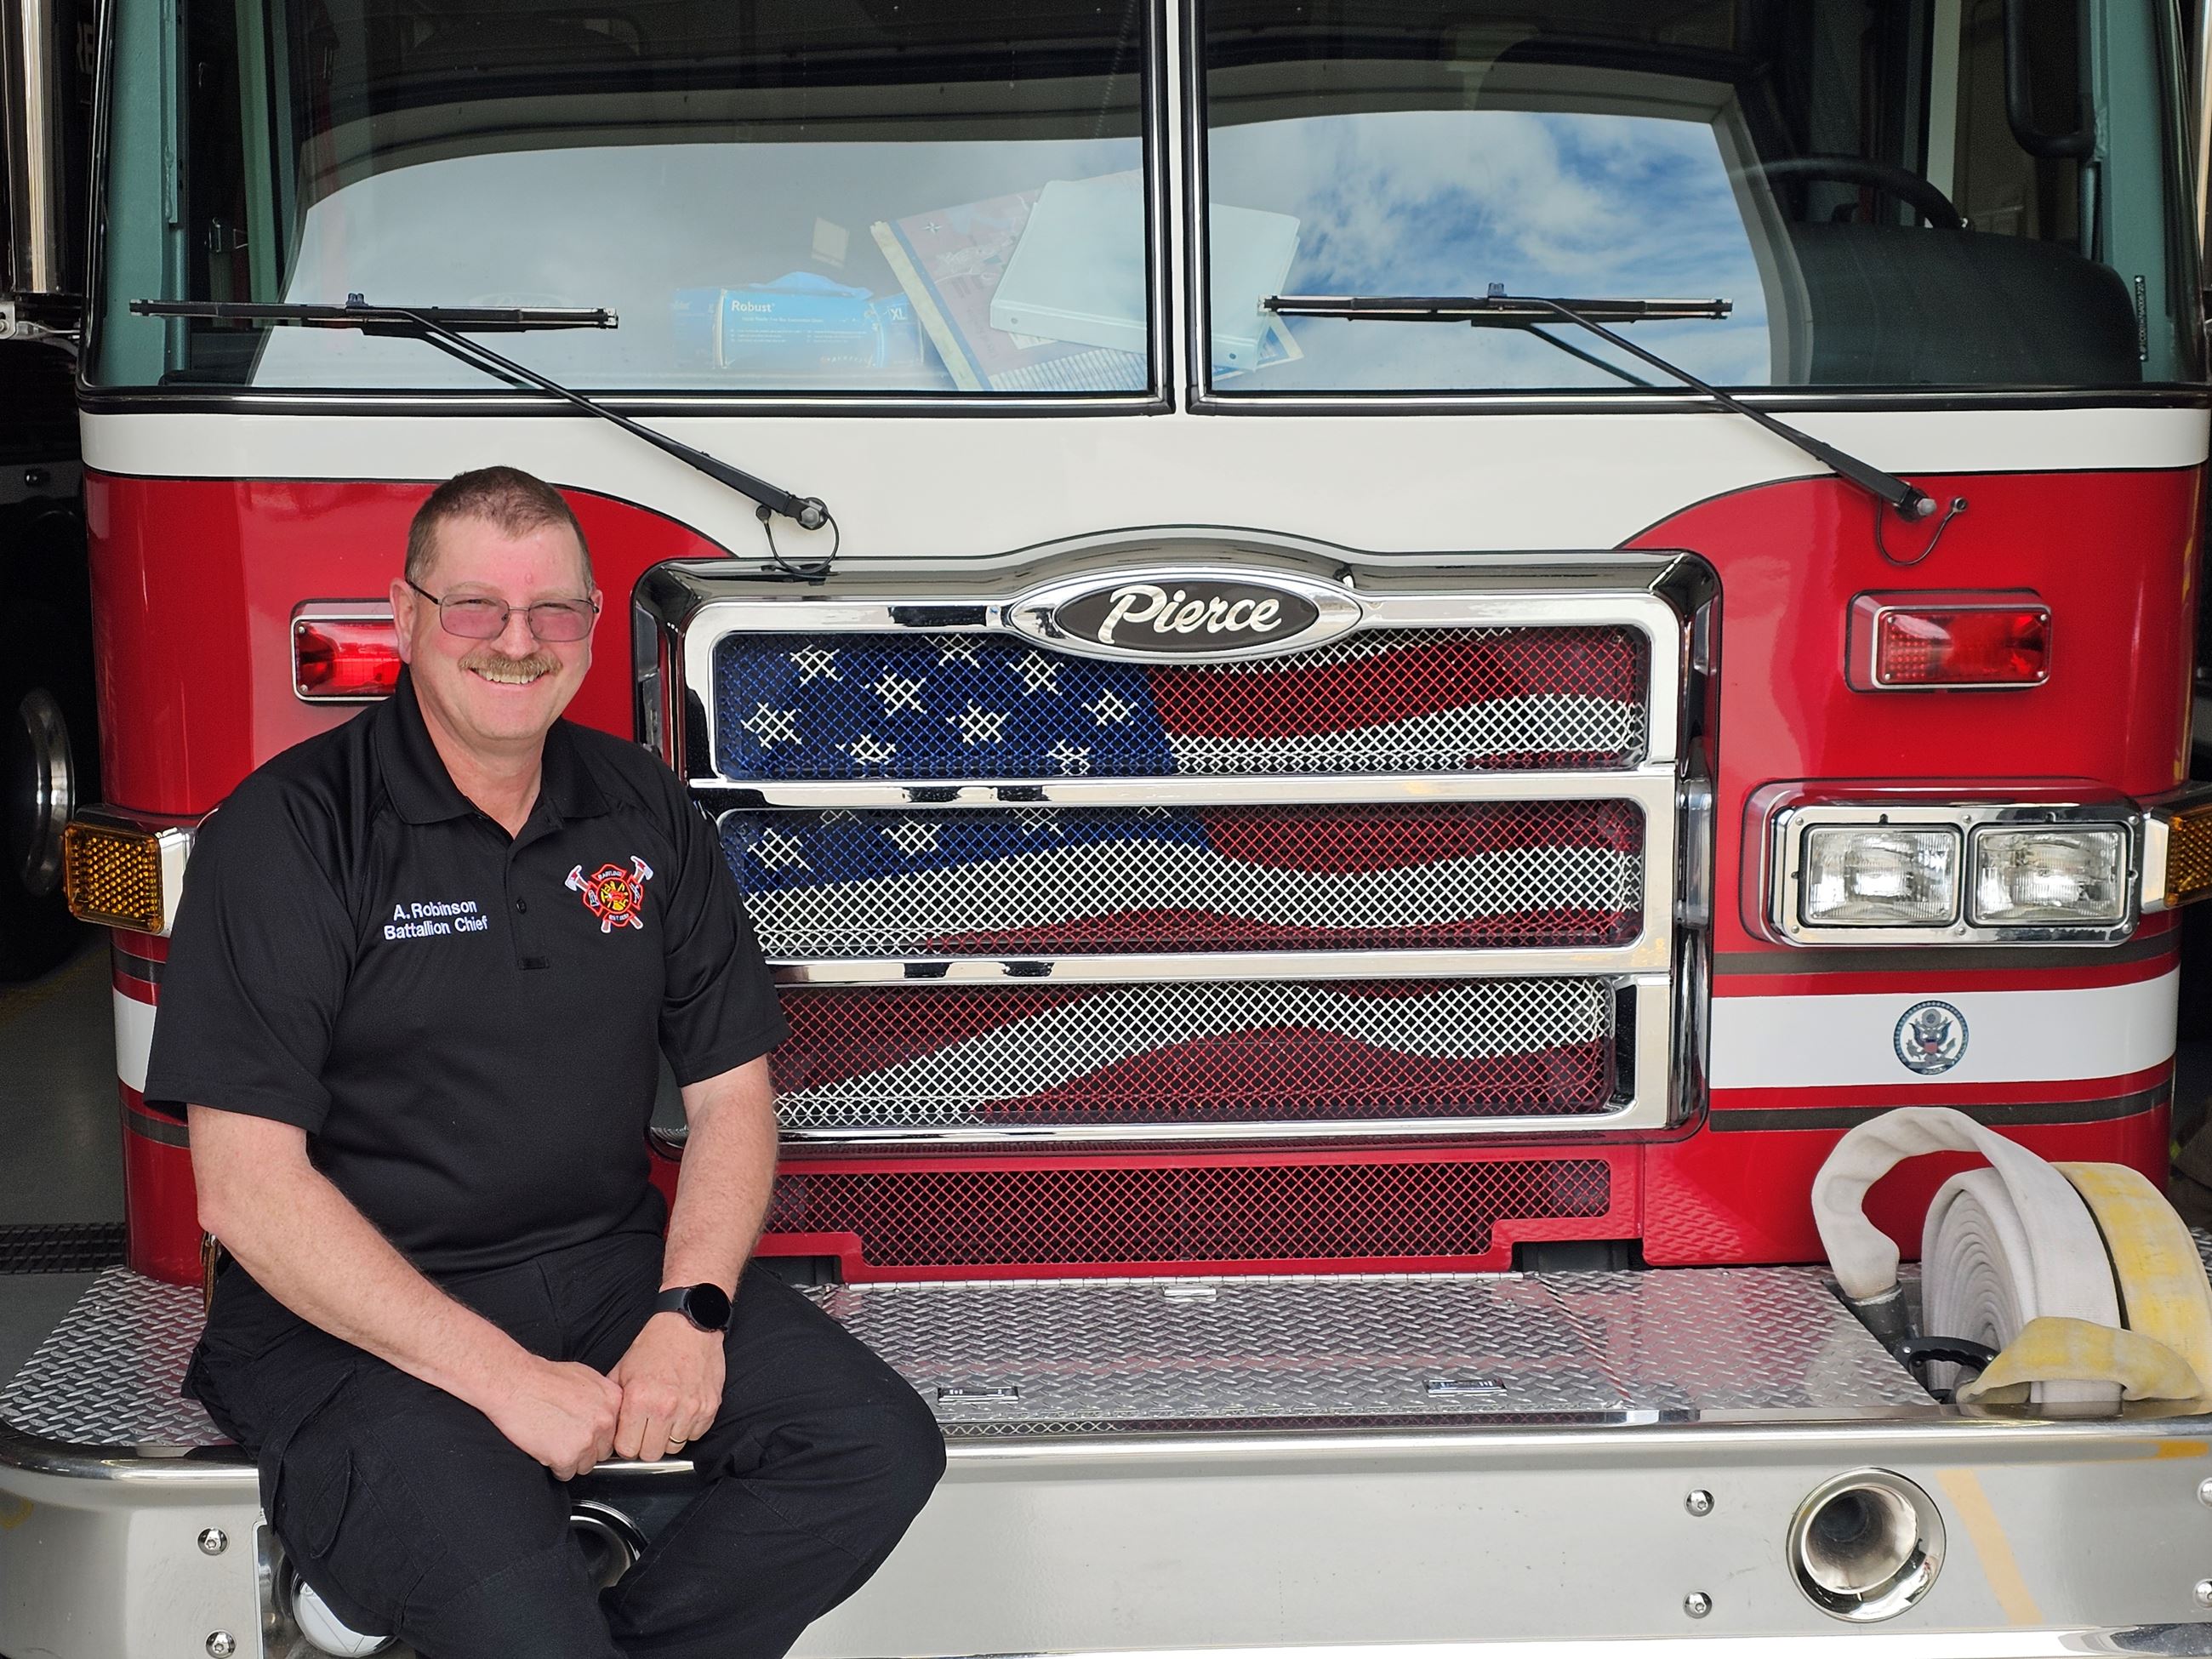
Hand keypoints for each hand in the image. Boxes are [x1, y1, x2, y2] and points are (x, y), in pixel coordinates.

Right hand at [483, 1358, 622, 1480]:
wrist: (516, 1384)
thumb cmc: (544, 1378)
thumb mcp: (586, 1377)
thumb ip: (602, 1398)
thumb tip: (607, 1412)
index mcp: (613, 1400)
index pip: (617, 1430)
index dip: (599, 1433)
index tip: (588, 1432)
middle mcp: (605, 1420)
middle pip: (603, 1450)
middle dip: (586, 1447)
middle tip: (567, 1436)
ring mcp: (587, 1440)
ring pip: (586, 1465)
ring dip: (572, 1458)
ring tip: (554, 1440)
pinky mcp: (567, 1456)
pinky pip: (566, 1474)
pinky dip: (555, 1466)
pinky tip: (546, 1447)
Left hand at [610, 1312, 725, 1461]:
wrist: (690, 1325)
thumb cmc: (656, 1345)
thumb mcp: (623, 1370)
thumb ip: (614, 1403)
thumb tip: (607, 1428)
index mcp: (640, 1399)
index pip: (627, 1449)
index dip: (626, 1444)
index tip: (629, 1436)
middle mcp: (665, 1407)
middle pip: (651, 1454)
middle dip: (646, 1445)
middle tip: (646, 1429)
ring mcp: (690, 1409)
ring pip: (674, 1447)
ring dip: (668, 1436)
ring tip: (665, 1416)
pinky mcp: (710, 1407)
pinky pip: (695, 1435)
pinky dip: (687, 1428)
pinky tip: (681, 1410)